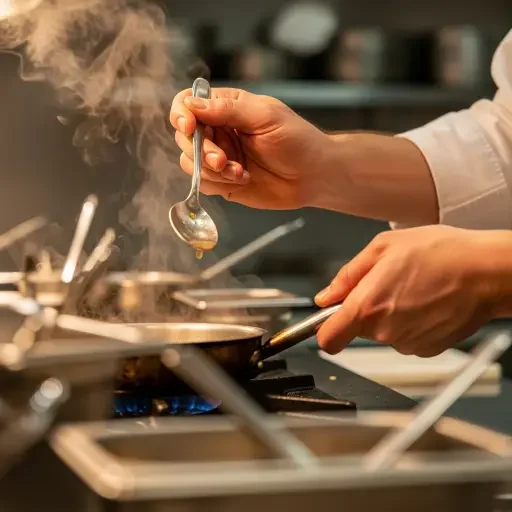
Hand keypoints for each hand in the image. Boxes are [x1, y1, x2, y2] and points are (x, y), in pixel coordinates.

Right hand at [169, 87, 331, 208]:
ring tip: (239, 172)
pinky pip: (203, 183)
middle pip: (184, 137)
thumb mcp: (266, 117)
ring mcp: (219, 157)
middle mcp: (219, 131)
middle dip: (200, 150)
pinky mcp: (223, 182)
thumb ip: (229, 109)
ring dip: (211, 170)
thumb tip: (191, 103)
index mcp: (226, 107)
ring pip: (190, 162)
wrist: (313, 177)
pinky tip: (242, 180)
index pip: (188, 103)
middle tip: (222, 160)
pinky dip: (219, 183)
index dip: (182, 114)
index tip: (189, 127)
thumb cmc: (297, 140)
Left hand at [314, 226, 510, 356]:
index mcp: (367, 305)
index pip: (327, 339)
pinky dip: (410, 323)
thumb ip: (347, 275)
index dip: (323, 330)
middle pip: (357, 329)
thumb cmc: (441, 253)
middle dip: (365, 309)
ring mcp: (406, 343)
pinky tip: (425, 302)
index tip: (326, 322)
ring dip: (390, 314)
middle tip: (387, 283)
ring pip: (383, 332)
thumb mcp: (382, 247)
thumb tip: (326, 295)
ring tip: (412, 289)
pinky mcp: (427, 349)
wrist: (486, 271)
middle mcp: (384, 330)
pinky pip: (406, 338)